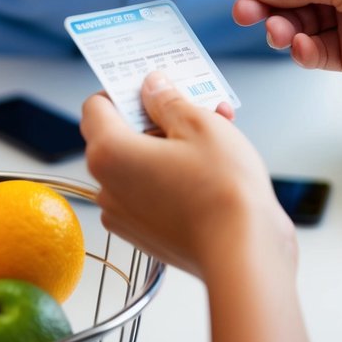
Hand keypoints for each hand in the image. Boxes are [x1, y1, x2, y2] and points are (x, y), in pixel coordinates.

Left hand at [82, 73, 292, 278]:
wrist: (244, 253)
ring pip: (140, 165)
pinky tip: (210, 169)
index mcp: (109, 152)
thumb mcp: (199, 124)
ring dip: (171, 147)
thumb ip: (167, 100)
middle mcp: (107, 186)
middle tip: (197, 108)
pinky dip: (172, 177)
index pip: (96, 106)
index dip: (125, 91)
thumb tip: (152, 87)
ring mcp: (124, 215)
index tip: (154, 88)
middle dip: (159, 118)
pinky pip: (150, 192)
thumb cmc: (222, 191)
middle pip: (121, 136)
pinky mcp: (145, 234)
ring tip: (216, 135)